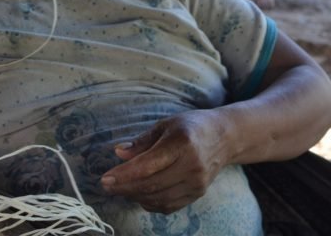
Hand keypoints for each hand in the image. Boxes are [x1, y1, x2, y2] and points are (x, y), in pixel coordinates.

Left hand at [100, 110, 230, 213]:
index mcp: (183, 143)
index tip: (105, 178)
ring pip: (158, 198)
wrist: (224, 137)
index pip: (148, 165)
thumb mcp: (166, 125)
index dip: (124, 174)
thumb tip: (118, 154)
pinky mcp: (198, 194)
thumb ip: (142, 141)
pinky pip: (168, 205)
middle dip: (124, 188)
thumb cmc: (191, 127)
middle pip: (151, 185)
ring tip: (120, 188)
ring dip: (134, 196)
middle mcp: (192, 165)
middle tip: (107, 185)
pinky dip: (149, 202)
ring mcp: (197, 182)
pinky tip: (139, 193)